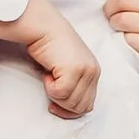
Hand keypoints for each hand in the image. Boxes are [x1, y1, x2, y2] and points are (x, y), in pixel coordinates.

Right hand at [19, 0, 100, 120]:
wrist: (43, 26)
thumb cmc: (50, 46)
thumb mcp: (67, 67)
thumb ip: (73, 85)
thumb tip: (70, 109)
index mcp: (94, 72)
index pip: (88, 106)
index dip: (70, 111)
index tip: (54, 106)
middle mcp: (93, 71)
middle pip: (80, 108)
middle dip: (62, 105)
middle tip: (49, 89)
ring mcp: (86, 70)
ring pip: (70, 102)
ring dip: (55, 94)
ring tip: (49, 76)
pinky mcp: (74, 70)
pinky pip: (60, 93)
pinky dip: (49, 87)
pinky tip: (47, 72)